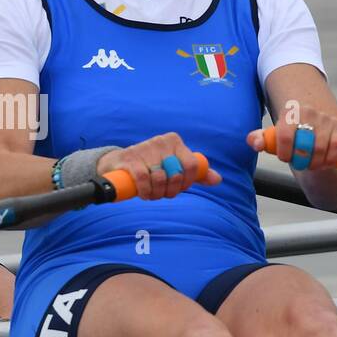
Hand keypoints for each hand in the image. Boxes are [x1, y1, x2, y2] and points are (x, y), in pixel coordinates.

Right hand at [95, 132, 221, 199]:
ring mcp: (144, 148)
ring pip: (160, 178)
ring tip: (152, 195)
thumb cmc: (151, 166)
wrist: (119, 163)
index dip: (187, 182)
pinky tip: (143, 194)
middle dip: (171, 190)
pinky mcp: (130, 158)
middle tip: (163, 194)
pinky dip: (145, 191)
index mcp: (174, 141)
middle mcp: (161, 141)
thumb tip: (217, 179)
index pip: (191, 165)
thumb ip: (196, 173)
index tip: (179, 189)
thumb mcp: (174, 166)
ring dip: (156, 193)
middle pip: (176, 174)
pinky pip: (143, 178)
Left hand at [247, 106, 336, 170]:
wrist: (313, 118)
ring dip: (314, 163)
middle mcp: (308, 112)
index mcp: (289, 112)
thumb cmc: (290, 131)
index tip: (285, 159)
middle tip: (299, 164)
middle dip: (300, 160)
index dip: (284, 153)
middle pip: (303, 145)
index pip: (285, 136)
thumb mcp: (274, 133)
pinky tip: (323, 163)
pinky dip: (329, 160)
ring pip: (320, 149)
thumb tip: (255, 144)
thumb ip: (261, 138)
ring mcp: (325, 119)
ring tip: (310, 165)